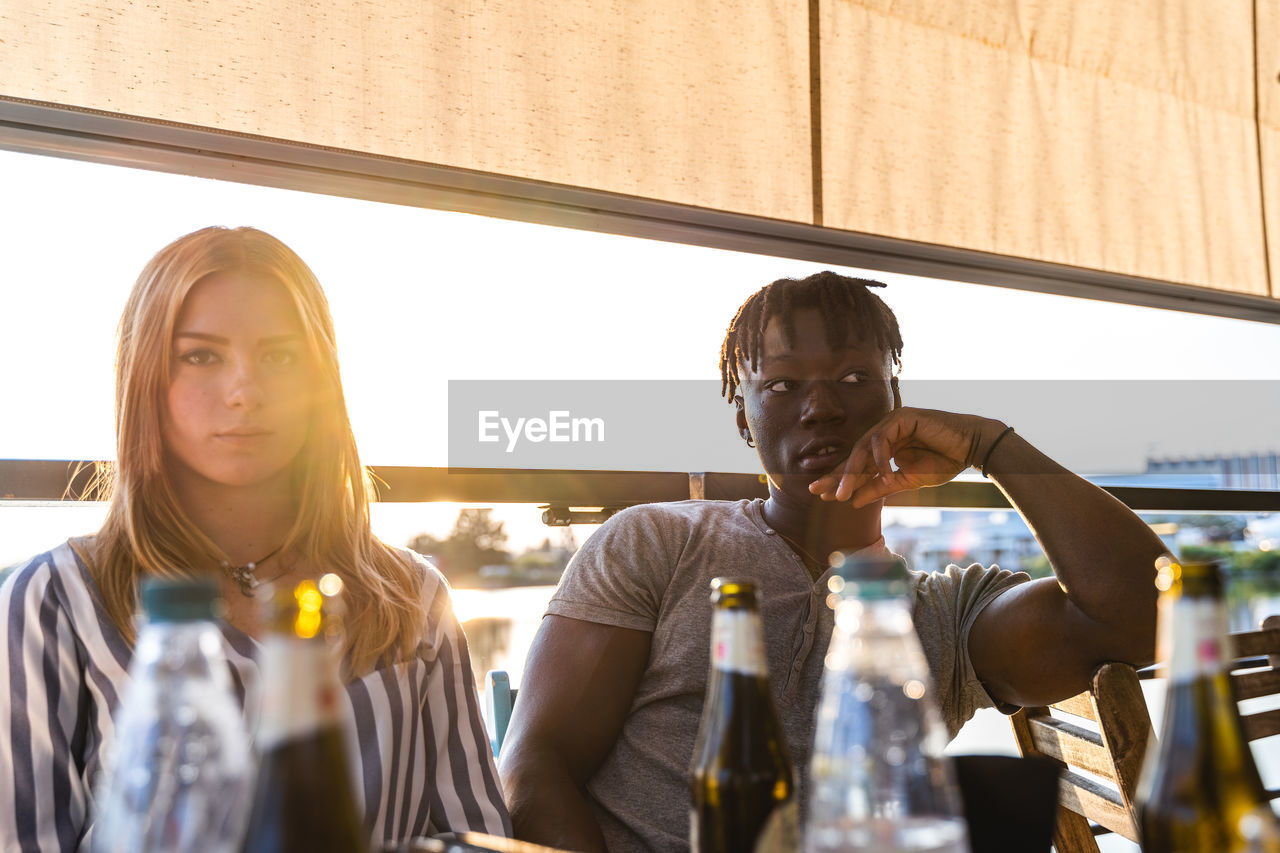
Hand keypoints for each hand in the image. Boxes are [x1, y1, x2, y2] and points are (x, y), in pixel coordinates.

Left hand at [808, 409, 1003, 507]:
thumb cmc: (944, 462)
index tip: (823, 495)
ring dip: (852, 471)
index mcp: (884, 446)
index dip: (839, 478)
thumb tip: (853, 502)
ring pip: (864, 447)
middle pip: (854, 454)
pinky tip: (884, 476)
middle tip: (820, 492)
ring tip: (843, 493)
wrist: (972, 448)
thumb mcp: (907, 481)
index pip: (857, 464)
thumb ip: (881, 488)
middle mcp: (884, 432)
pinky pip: (883, 439)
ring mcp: (892, 422)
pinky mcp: (902, 416)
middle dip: (837, 475)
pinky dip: (881, 459)